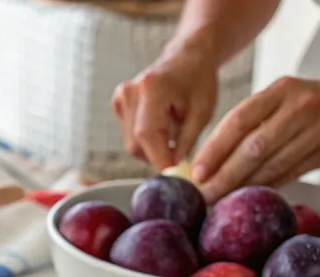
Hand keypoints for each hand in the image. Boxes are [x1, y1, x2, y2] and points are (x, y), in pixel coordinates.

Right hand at [112, 44, 218, 170]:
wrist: (187, 58)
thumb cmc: (199, 82)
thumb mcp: (202, 112)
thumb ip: (186, 142)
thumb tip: (174, 169)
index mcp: (151, 88)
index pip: (147, 135)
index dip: (159, 159)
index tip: (175, 175)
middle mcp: (130, 91)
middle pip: (136, 143)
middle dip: (157, 156)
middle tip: (179, 156)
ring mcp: (121, 96)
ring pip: (131, 143)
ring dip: (151, 148)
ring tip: (172, 133)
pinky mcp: (118, 102)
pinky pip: (128, 134)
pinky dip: (145, 139)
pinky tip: (160, 125)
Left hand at [191, 76, 319, 201]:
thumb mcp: (289, 99)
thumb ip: (258, 122)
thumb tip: (216, 158)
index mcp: (281, 90)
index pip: (238, 120)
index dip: (214, 148)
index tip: (195, 172)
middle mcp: (299, 105)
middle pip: (253, 146)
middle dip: (224, 174)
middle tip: (204, 194)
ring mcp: (318, 127)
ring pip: (272, 163)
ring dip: (244, 186)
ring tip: (222, 200)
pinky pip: (292, 172)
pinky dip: (270, 186)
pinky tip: (252, 197)